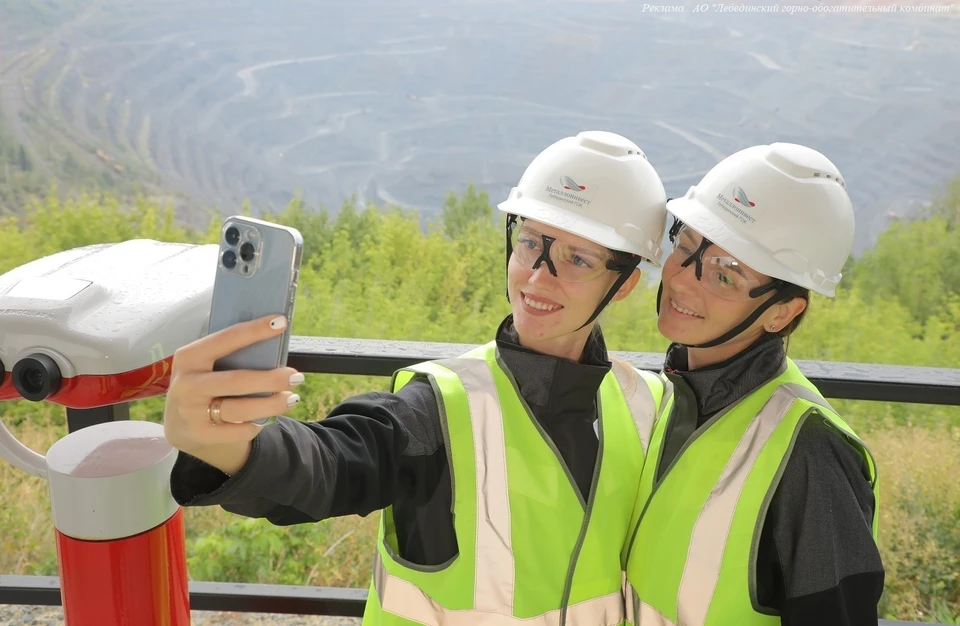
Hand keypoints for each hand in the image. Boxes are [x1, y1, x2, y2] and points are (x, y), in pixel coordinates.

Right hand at [162, 314, 302, 474]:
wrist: (181, 426)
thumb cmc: (206, 385)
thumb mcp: (206, 366)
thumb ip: (230, 356)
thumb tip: (273, 342)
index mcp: (189, 357)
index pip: (226, 339)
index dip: (255, 331)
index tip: (281, 322)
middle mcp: (186, 384)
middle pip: (237, 380)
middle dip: (271, 379)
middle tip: (296, 376)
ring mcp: (190, 411)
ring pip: (240, 409)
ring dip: (271, 404)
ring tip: (292, 399)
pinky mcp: (200, 434)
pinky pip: (238, 430)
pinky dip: (256, 425)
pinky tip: (267, 418)